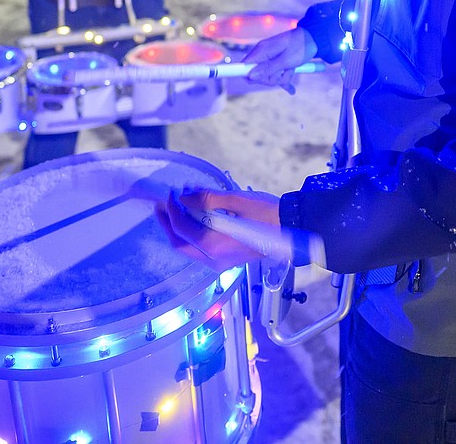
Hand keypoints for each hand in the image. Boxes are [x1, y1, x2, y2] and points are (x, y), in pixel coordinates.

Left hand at [156, 187, 279, 269]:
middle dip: (168, 224)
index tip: (171, 193)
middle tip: (163, 204)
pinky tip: (195, 217)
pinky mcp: (227, 260)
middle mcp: (214, 259)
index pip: (182, 227)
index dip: (172, 209)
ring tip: (177, 206)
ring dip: (179, 228)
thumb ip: (206, 199)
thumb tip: (183, 196)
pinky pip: (201, 249)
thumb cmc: (267, 213)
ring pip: (189, 249)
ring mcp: (220, 263)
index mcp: (215, 244)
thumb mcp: (235, 200)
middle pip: (180, 244)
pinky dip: (192, 233)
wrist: (292, 228)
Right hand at [243, 27, 317, 93]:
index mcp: (262, 50)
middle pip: (258, 75)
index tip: (259, 80)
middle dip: (271, 78)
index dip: (249, 75)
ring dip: (282, 77)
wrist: (315, 38)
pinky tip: (291, 89)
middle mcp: (263, 54)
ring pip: (270, 76)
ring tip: (292, 70)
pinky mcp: (278, 61)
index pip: (245, 66)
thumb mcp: (285, 60)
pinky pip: (277, 74)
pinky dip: (284, 79)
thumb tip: (250, 77)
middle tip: (283, 73)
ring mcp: (271, 58)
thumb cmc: (300, 47)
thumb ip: (267, 69)